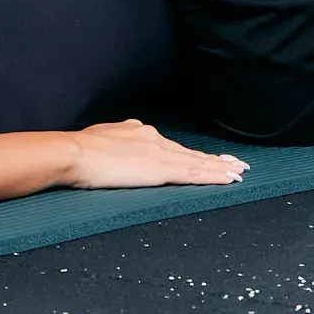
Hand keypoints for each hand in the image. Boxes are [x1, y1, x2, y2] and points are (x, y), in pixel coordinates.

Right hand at [63, 120, 248, 190]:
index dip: (191, 154)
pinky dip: (213, 176)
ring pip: (197, 162)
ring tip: (239, 173)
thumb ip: (116, 143)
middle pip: (190, 153)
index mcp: (138, 133)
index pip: (172, 147)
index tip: (207, 157)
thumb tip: (118, 146)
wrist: (74, 152)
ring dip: (220, 169)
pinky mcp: (160, 169)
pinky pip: (194, 173)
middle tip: (236, 164)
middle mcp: (153, 139)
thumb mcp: (101, 140)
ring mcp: (159, 154)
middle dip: (214, 160)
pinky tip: (227, 179)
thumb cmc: (80, 150)